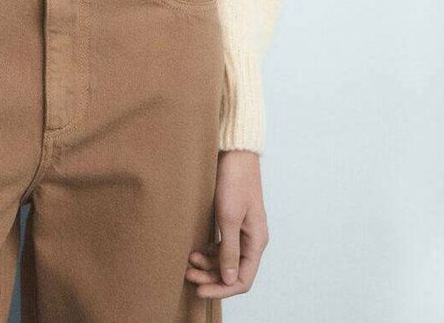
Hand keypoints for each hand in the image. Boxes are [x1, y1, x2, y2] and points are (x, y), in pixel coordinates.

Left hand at [184, 148, 269, 300]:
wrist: (235, 152)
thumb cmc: (234, 181)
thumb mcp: (228, 217)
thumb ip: (229, 250)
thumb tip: (229, 280)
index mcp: (256, 241)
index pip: (242, 279)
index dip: (222, 289)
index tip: (200, 290)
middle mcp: (252, 240)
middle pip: (232, 272)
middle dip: (210, 277)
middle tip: (187, 275)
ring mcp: (242, 231)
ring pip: (225, 260)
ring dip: (207, 265)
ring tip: (188, 262)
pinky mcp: (232, 221)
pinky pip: (221, 246)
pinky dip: (208, 252)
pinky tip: (195, 251)